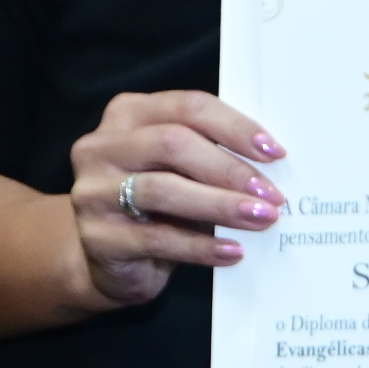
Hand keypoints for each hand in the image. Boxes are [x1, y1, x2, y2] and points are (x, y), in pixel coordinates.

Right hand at [67, 90, 286, 308]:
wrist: (110, 259)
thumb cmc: (157, 204)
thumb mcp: (179, 169)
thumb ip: (211, 154)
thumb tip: (273, 162)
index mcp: (128, 113)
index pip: (188, 107)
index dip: (235, 127)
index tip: (275, 152)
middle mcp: (102, 146)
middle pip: (173, 143)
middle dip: (230, 169)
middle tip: (272, 195)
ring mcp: (93, 191)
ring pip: (164, 190)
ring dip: (221, 205)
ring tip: (260, 220)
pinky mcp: (97, 237)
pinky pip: (158, 239)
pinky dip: (201, 246)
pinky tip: (233, 252)